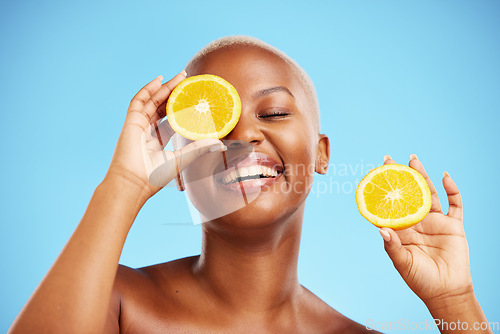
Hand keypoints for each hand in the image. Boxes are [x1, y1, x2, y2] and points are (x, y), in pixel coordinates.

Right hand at [105, 72, 224, 199]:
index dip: (181, 109)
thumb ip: (199, 149)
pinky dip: (148, 89)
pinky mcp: (131, 122)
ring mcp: (138, 126)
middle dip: (174, 93)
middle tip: (188, 81)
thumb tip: (221, 144)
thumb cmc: (154, 177)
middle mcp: (147, 132)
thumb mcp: (182, 159)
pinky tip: (160, 80)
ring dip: (165, 88)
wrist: (134, 183)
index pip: (170, 120)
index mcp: (157, 142)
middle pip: (161, 107)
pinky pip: (139, 101)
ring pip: (152, 101)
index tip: (193, 99)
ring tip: (179, 77)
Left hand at [379, 154, 472, 306]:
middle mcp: (416, 222)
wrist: (446, 291)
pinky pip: (454, 204)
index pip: (389, 205)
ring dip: (421, 176)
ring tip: (412, 159)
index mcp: (402, 229)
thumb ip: (392, 245)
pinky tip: (444, 176)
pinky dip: (451, 189)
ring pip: (427, 193)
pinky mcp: (453, 225)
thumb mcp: (401, 262)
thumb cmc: (420, 279)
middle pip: (407, 193)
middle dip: (399, 176)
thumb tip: (381, 228)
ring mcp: (435, 222)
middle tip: (389, 159)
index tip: (372, 174)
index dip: (382, 191)